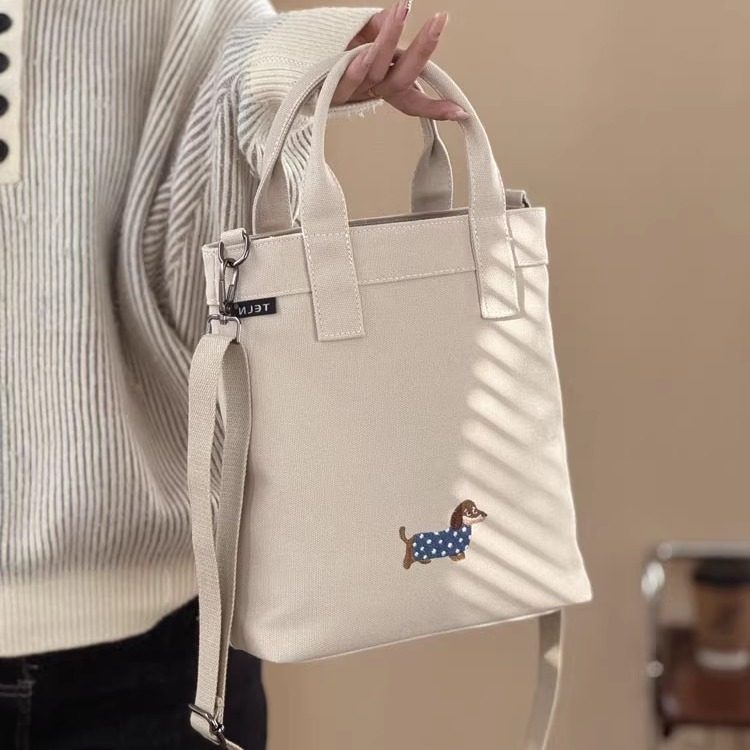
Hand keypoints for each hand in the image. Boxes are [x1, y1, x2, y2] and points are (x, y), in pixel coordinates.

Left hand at [335, 1, 468, 120]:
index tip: (461, 113)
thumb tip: (399, 11)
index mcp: (382, 82)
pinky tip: (365, 51)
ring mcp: (352, 92)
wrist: (284, 62)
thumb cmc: (326, 49)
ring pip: (376, 71)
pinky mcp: (329, 90)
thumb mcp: (360, 33)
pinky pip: (346, 80)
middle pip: (402, 79)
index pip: (413, 98)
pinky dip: (357, 65)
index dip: (436, 107)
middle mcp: (370, 91)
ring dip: (389, 40)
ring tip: (401, 11)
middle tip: (439, 22)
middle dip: (422, 50)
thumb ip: (380, 26)